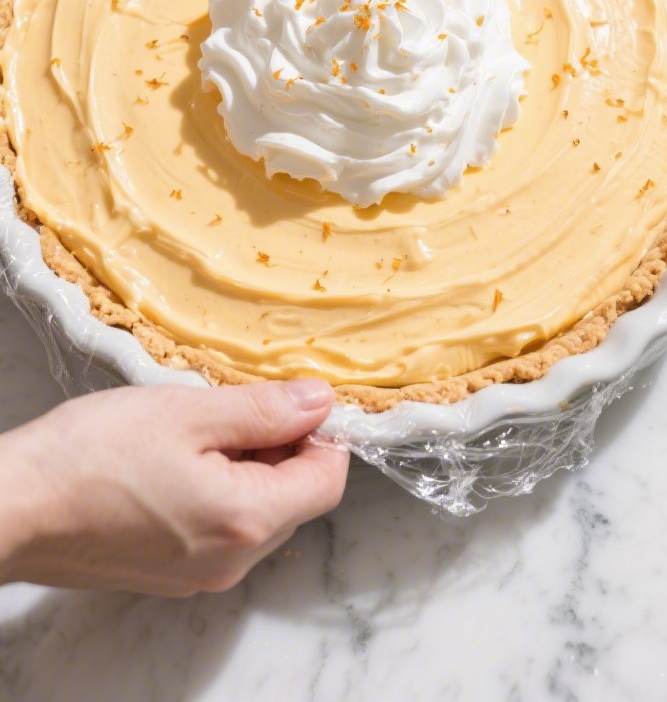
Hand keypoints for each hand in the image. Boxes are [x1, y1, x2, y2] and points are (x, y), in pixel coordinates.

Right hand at [0, 380, 347, 595]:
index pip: (327, 481)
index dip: (324, 433)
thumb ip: (263, 410)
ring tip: (200, 427)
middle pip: (295, 501)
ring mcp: (198, 575)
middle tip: (239, 404)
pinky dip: (218, 490)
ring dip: (249, 468)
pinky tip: (177, 457)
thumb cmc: (92, 456)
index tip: (298, 398)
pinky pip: (220, 530)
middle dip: (284, 448)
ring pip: (257, 514)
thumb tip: (320, 402)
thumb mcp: (188, 412)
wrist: (15, 507)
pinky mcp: (170, 574)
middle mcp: (231, 561)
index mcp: (245, 520)